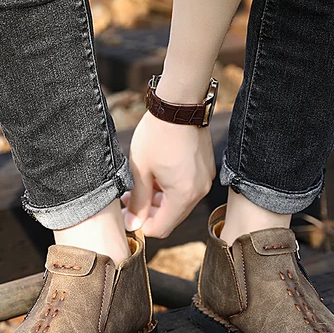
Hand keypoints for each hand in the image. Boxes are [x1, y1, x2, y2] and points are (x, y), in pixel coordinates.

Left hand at [122, 111, 215, 237]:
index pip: (161, 228)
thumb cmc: (157, 135)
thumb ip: (138, 201)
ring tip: (139, 186)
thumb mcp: (140, 170)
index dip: (141, 226)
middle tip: (129, 199)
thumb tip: (132, 224)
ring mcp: (205, 180)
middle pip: (171, 217)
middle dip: (149, 212)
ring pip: (179, 203)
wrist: (179, 104)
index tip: (127, 215)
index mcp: (183, 195)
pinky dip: (171, 188)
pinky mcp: (206, 169)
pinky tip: (156, 176)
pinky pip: (187, 188)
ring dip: (159, 201)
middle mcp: (199, 191)